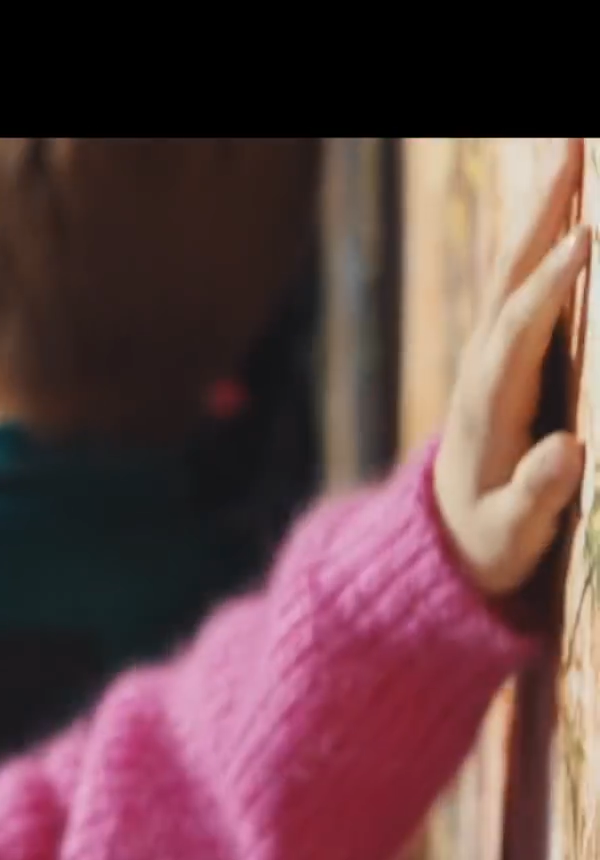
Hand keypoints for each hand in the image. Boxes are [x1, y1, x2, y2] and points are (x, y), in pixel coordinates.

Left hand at [434, 138, 592, 596]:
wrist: (442, 543)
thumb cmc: (484, 544)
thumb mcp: (509, 534)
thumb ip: (535, 496)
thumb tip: (568, 450)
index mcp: (484, 405)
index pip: (519, 330)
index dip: (552, 286)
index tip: (587, 239)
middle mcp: (480, 368)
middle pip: (510, 277)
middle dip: (543, 214)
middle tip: (576, 147)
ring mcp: (487, 357)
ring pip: (514, 270)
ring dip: (543, 209)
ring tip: (573, 149)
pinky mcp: (500, 356)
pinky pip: (522, 285)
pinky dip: (544, 238)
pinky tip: (565, 202)